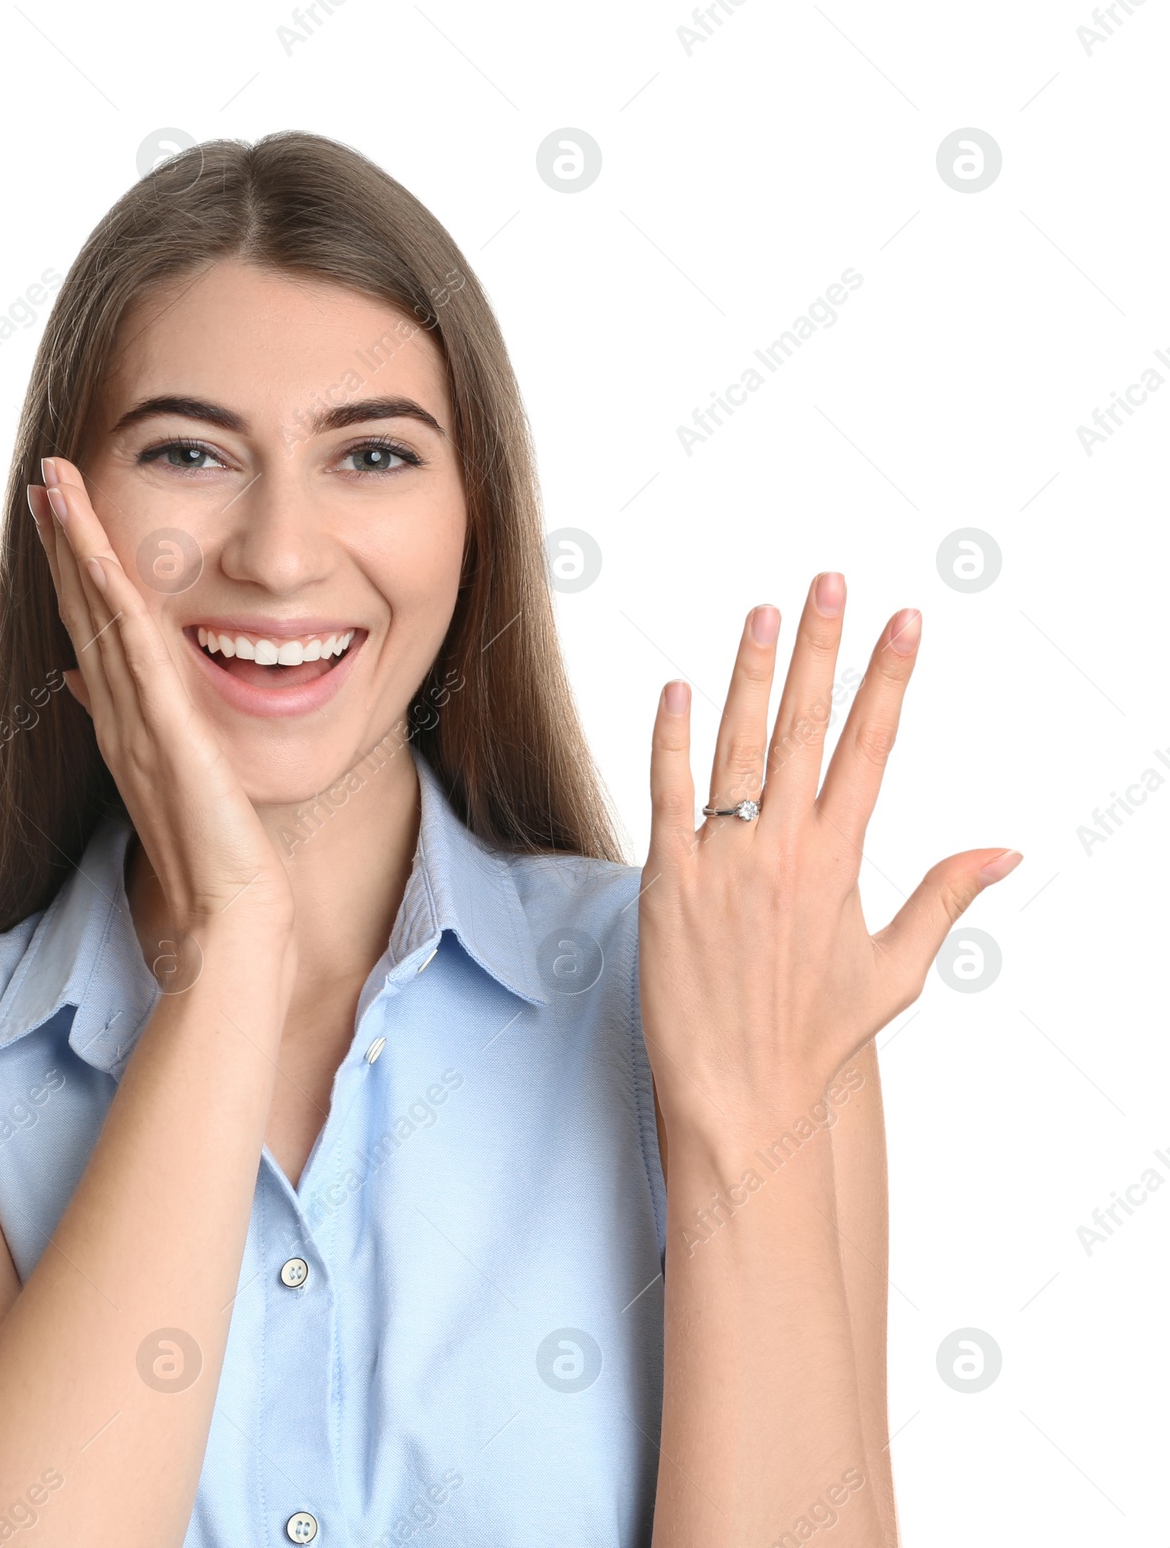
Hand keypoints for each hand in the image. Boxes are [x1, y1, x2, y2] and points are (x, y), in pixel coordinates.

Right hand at [29, 456, 294, 936]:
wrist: (228, 907)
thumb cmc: (211, 850)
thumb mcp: (170, 774)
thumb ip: (135, 723)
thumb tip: (87, 679)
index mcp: (125, 719)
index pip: (92, 627)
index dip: (74, 568)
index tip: (60, 513)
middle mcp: (119, 712)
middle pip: (82, 609)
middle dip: (64, 540)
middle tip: (44, 477)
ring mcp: (136, 719)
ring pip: (97, 617)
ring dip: (77, 548)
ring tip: (57, 486)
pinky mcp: (166, 730)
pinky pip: (132, 651)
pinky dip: (112, 598)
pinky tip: (102, 553)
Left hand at [637, 572, 1019, 1142]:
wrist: (741, 1093)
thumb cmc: (816, 1036)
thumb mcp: (896, 969)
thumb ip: (945, 899)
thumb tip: (1008, 851)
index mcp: (842, 861)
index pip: (872, 747)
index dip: (887, 678)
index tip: (904, 619)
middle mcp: (784, 849)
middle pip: (806, 728)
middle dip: (821, 649)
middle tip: (830, 581)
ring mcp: (722, 860)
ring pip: (738, 746)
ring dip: (751, 674)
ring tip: (763, 611)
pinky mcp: (667, 878)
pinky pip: (667, 794)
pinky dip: (670, 740)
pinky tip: (676, 689)